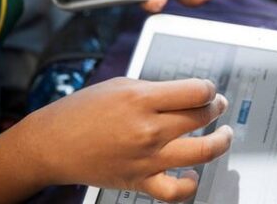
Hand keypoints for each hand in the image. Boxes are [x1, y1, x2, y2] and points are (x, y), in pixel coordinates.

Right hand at [19, 78, 230, 202]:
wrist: (53, 143)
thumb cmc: (82, 111)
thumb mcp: (119, 86)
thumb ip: (155, 89)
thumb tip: (186, 93)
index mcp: (141, 99)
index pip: (196, 92)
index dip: (208, 88)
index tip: (208, 89)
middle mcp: (147, 128)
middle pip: (201, 117)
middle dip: (215, 108)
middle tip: (216, 105)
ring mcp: (146, 158)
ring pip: (201, 152)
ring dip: (220, 142)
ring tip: (223, 134)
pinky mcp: (139, 181)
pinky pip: (175, 191)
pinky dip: (190, 185)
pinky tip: (193, 173)